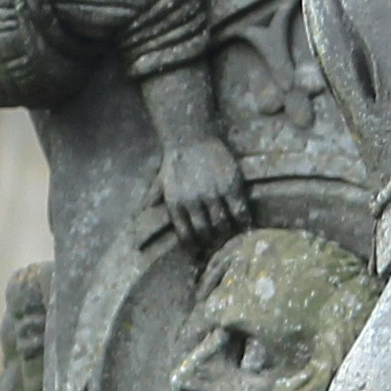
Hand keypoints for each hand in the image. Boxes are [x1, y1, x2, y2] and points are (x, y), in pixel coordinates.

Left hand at [156, 128, 253, 251]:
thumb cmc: (176, 162)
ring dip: (228, 234)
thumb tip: (144, 212)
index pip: (186, 235)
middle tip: (219, 246)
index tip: (201, 252)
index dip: (194, 248)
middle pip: (205, 232)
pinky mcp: (230, 185)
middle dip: (212, 243)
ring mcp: (213, 193)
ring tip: (232, 238)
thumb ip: (153, 199)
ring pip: (222, 224)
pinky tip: (246, 225)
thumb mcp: (160, 182)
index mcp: (176, 204)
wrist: (192, 137)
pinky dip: (243, 221)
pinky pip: (239, 210)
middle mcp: (193, 202)